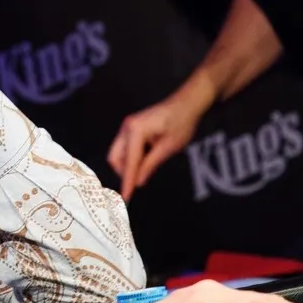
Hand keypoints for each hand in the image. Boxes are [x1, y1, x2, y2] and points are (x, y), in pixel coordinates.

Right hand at [108, 81, 212, 201]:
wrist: (187, 103)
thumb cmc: (182, 123)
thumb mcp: (168, 147)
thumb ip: (151, 164)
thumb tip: (138, 182)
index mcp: (135, 130)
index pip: (129, 162)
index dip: (127, 181)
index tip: (126, 198)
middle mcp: (127, 127)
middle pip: (115, 158)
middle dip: (124, 172)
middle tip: (139, 182)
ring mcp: (128, 126)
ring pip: (118, 153)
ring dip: (128, 165)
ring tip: (146, 169)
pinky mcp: (132, 128)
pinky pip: (125, 148)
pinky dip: (132, 158)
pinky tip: (147, 159)